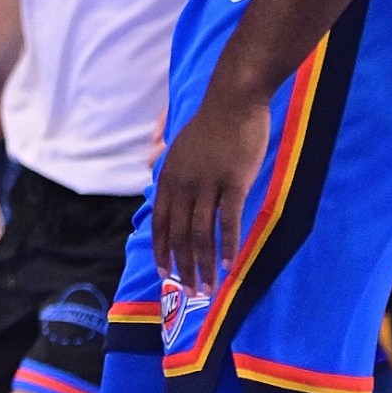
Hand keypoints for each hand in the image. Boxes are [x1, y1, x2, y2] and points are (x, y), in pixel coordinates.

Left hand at [151, 93, 271, 293]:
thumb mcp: (180, 148)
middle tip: (191, 291)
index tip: (165, 275)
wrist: (233, 101)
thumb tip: (158, 180)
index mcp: (169, 178)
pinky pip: (227, 220)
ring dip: (204, 264)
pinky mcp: (233, 183)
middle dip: (183, 266)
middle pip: (179, 234)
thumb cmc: (211, 125)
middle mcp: (183, 184)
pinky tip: (229, 264)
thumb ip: (172, 170)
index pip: (160, 223)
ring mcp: (207, 184)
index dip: (162, 251)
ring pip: (201, 233)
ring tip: (209, 286)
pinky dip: (227, 245)